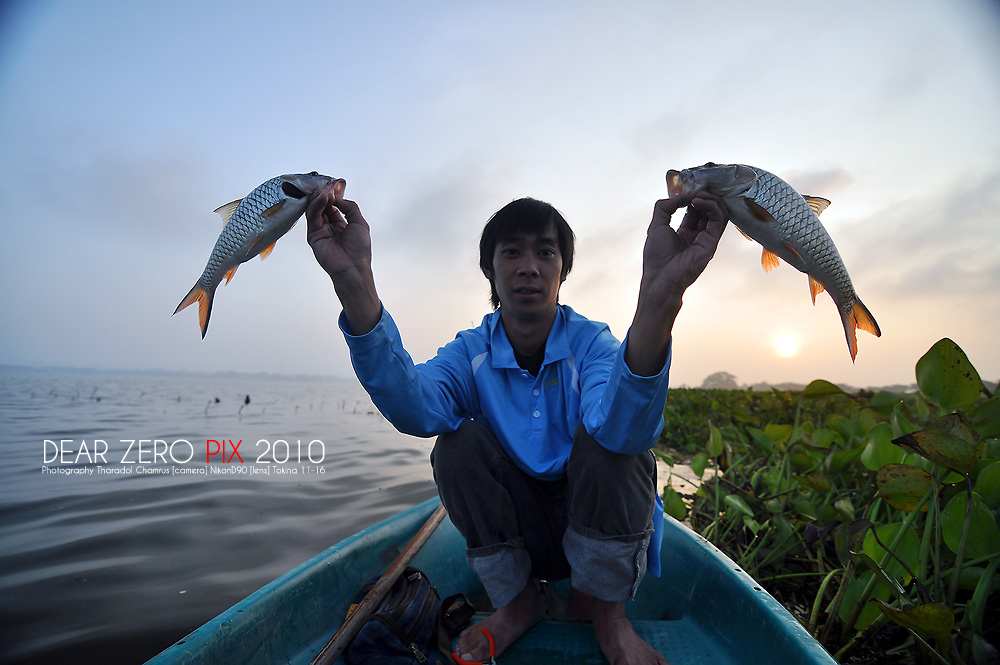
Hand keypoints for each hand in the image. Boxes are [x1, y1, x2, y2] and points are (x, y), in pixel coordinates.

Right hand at [305, 182, 381, 333]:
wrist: (353, 268)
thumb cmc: (359, 249)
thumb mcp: (360, 223)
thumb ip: (350, 207)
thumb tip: (337, 197)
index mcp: (340, 224)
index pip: (332, 205)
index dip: (332, 195)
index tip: (332, 185)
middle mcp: (329, 226)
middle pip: (322, 206)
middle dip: (324, 194)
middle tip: (325, 185)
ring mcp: (320, 231)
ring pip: (315, 209)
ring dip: (319, 198)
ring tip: (324, 191)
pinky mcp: (313, 236)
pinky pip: (312, 217)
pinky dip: (316, 205)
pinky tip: (322, 198)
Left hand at [641, 194, 728, 298]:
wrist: (661, 277)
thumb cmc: (656, 256)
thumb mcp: (656, 225)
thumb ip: (665, 207)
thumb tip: (679, 196)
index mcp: (684, 232)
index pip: (694, 209)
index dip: (692, 196)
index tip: (688, 188)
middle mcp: (697, 235)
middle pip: (707, 209)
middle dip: (703, 195)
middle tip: (696, 187)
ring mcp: (706, 238)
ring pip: (717, 212)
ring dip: (709, 199)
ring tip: (697, 195)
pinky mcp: (712, 242)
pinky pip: (720, 220)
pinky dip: (712, 207)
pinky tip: (699, 201)